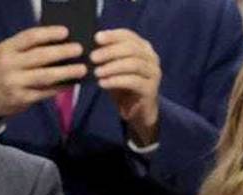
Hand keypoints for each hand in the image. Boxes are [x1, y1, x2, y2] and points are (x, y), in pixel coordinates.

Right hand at [0, 26, 87, 118]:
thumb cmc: (3, 70)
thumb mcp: (7, 55)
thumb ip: (27, 49)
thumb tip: (60, 44)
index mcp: (6, 49)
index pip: (29, 37)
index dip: (49, 34)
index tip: (66, 32)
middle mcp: (9, 65)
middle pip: (40, 56)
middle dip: (62, 52)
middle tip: (79, 50)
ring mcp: (15, 83)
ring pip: (45, 76)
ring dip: (66, 72)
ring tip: (82, 69)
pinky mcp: (22, 98)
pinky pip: (45, 92)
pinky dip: (60, 87)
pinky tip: (71, 83)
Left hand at [91, 28, 160, 144]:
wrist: (137, 112)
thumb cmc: (123, 87)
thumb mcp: (114, 69)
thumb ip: (107, 57)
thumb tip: (89, 47)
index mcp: (143, 48)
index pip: (128, 35)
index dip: (112, 35)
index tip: (96, 38)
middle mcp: (151, 58)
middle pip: (131, 49)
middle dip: (109, 52)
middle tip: (92, 57)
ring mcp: (153, 73)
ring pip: (133, 64)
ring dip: (112, 67)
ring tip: (96, 72)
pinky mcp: (151, 89)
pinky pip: (133, 82)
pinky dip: (116, 81)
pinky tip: (103, 83)